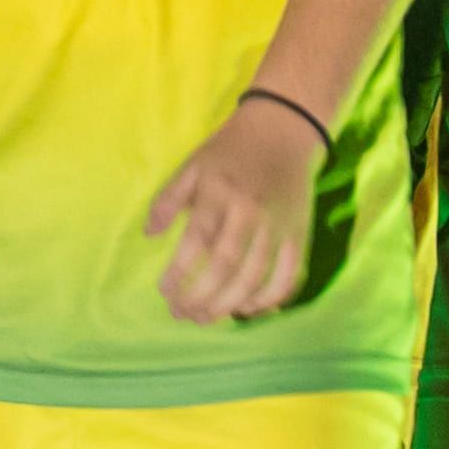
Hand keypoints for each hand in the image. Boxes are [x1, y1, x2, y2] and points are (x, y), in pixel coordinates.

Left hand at [147, 96, 325, 321]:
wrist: (283, 130)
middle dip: (201, 297)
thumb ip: (168, 199)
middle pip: (226, 266)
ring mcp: (278, 226)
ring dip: (229, 304)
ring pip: (255, 277)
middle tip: (182, 313)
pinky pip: (288, 276)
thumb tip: (149, 234)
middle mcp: (250, 212)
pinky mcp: (299, 234)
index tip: (165, 291)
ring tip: (207, 317)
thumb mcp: (192, 165)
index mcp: (220, 193)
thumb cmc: (230, 150)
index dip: (179, 272)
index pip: (197, 241)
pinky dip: (269, 299)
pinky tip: (247, 309)